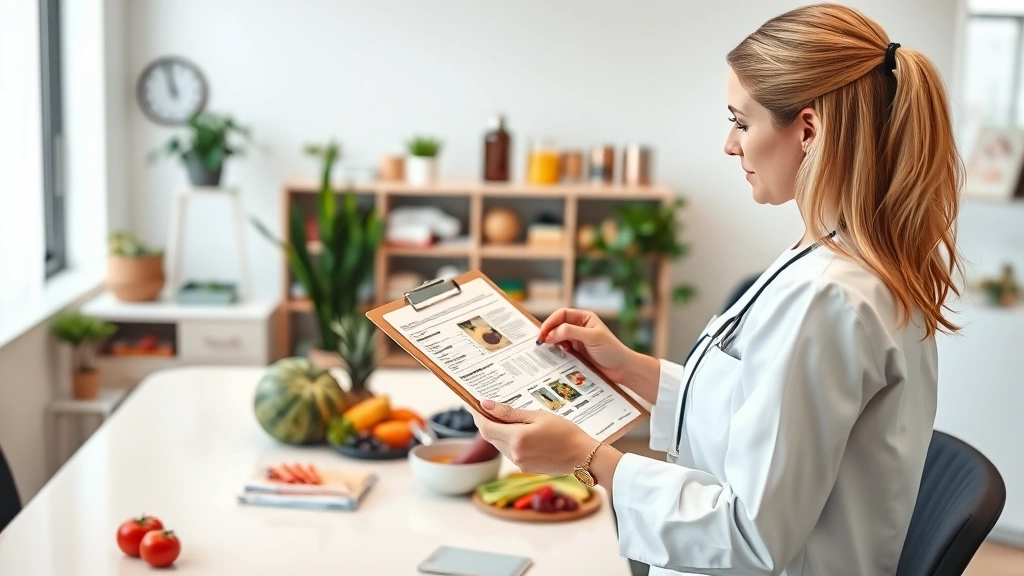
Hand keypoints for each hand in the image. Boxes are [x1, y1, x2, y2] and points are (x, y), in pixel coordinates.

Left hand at [474, 399, 597, 475]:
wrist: (582, 456)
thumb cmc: (564, 431)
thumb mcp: (537, 416)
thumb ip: (510, 412)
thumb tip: (486, 405)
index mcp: (516, 438)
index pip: (486, 427)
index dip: (477, 415)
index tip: (473, 405)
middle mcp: (514, 453)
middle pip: (490, 436)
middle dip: (486, 422)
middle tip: (487, 408)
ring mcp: (519, 463)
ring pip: (499, 445)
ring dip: (497, 432)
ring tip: (504, 417)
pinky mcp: (525, 468)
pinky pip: (509, 452)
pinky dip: (508, 441)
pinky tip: (517, 432)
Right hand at [538, 309, 659, 402]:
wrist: (623, 369)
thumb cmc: (612, 350)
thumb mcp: (592, 337)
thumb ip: (571, 332)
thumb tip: (551, 333)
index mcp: (584, 318)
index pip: (561, 314)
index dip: (550, 322)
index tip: (543, 334)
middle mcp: (579, 327)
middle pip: (557, 325)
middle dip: (548, 332)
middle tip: (540, 343)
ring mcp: (577, 340)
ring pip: (557, 338)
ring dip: (551, 342)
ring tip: (545, 350)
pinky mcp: (576, 353)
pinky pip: (561, 350)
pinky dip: (555, 352)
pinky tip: (553, 356)